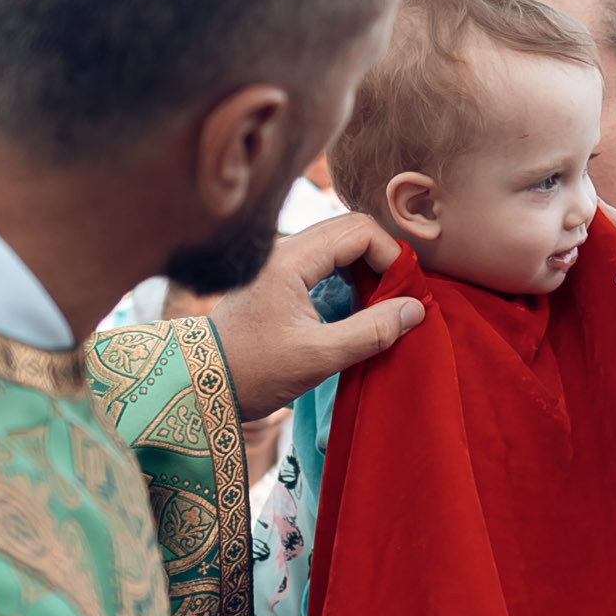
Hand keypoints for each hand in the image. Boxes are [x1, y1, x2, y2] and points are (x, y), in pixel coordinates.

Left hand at [208, 213, 424, 417]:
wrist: (200, 384)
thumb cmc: (253, 371)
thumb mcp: (317, 357)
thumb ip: (370, 331)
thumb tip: (415, 309)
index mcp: (291, 259)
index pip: (359, 230)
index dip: (391, 256)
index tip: (404, 293)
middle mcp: (284, 250)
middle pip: (350, 230)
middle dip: (382, 259)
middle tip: (397, 298)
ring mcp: (280, 262)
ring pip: (339, 245)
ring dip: (366, 269)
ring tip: (378, 307)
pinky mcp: (279, 278)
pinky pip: (324, 262)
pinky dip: (348, 277)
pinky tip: (354, 309)